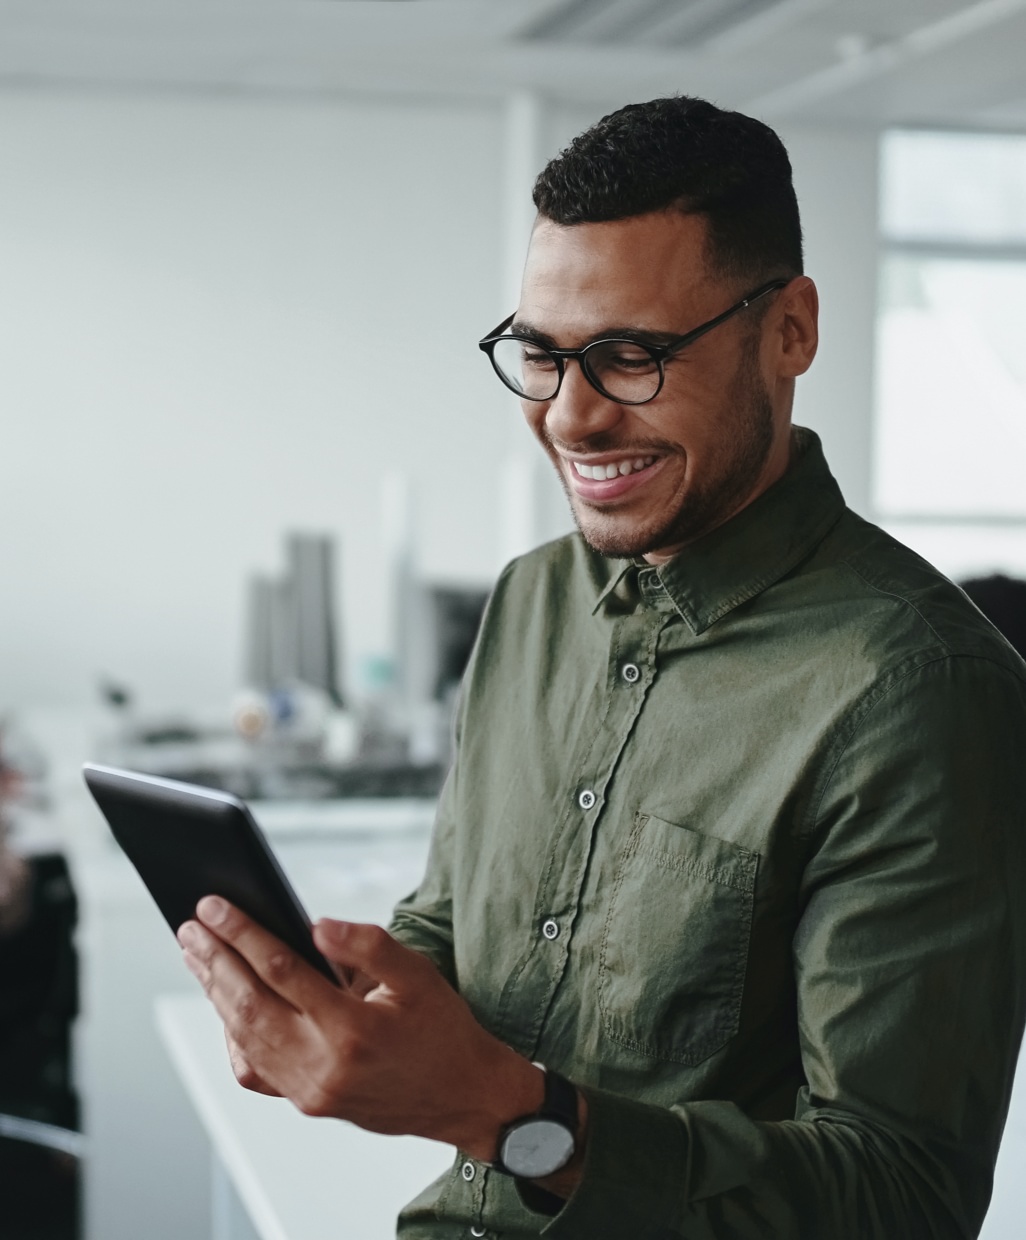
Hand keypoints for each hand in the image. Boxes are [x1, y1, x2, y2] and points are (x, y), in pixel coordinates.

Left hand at [176, 897, 543, 1159]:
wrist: (462, 1097)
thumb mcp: (419, 975)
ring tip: (196, 955)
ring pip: (244, 1037)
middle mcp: (323, 1066)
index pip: (281, 971)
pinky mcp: (307, 1103)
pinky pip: (254, 1070)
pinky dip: (233, 1036)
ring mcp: (310, 1091)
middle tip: (189, 925)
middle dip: (214, 960)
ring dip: (215, 993)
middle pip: (249, 1005)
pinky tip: (226, 1007)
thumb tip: (316, 924)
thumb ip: (368, 945)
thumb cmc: (443, 1030)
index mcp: (353, 1029)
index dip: (243, 934)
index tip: (215, 906)